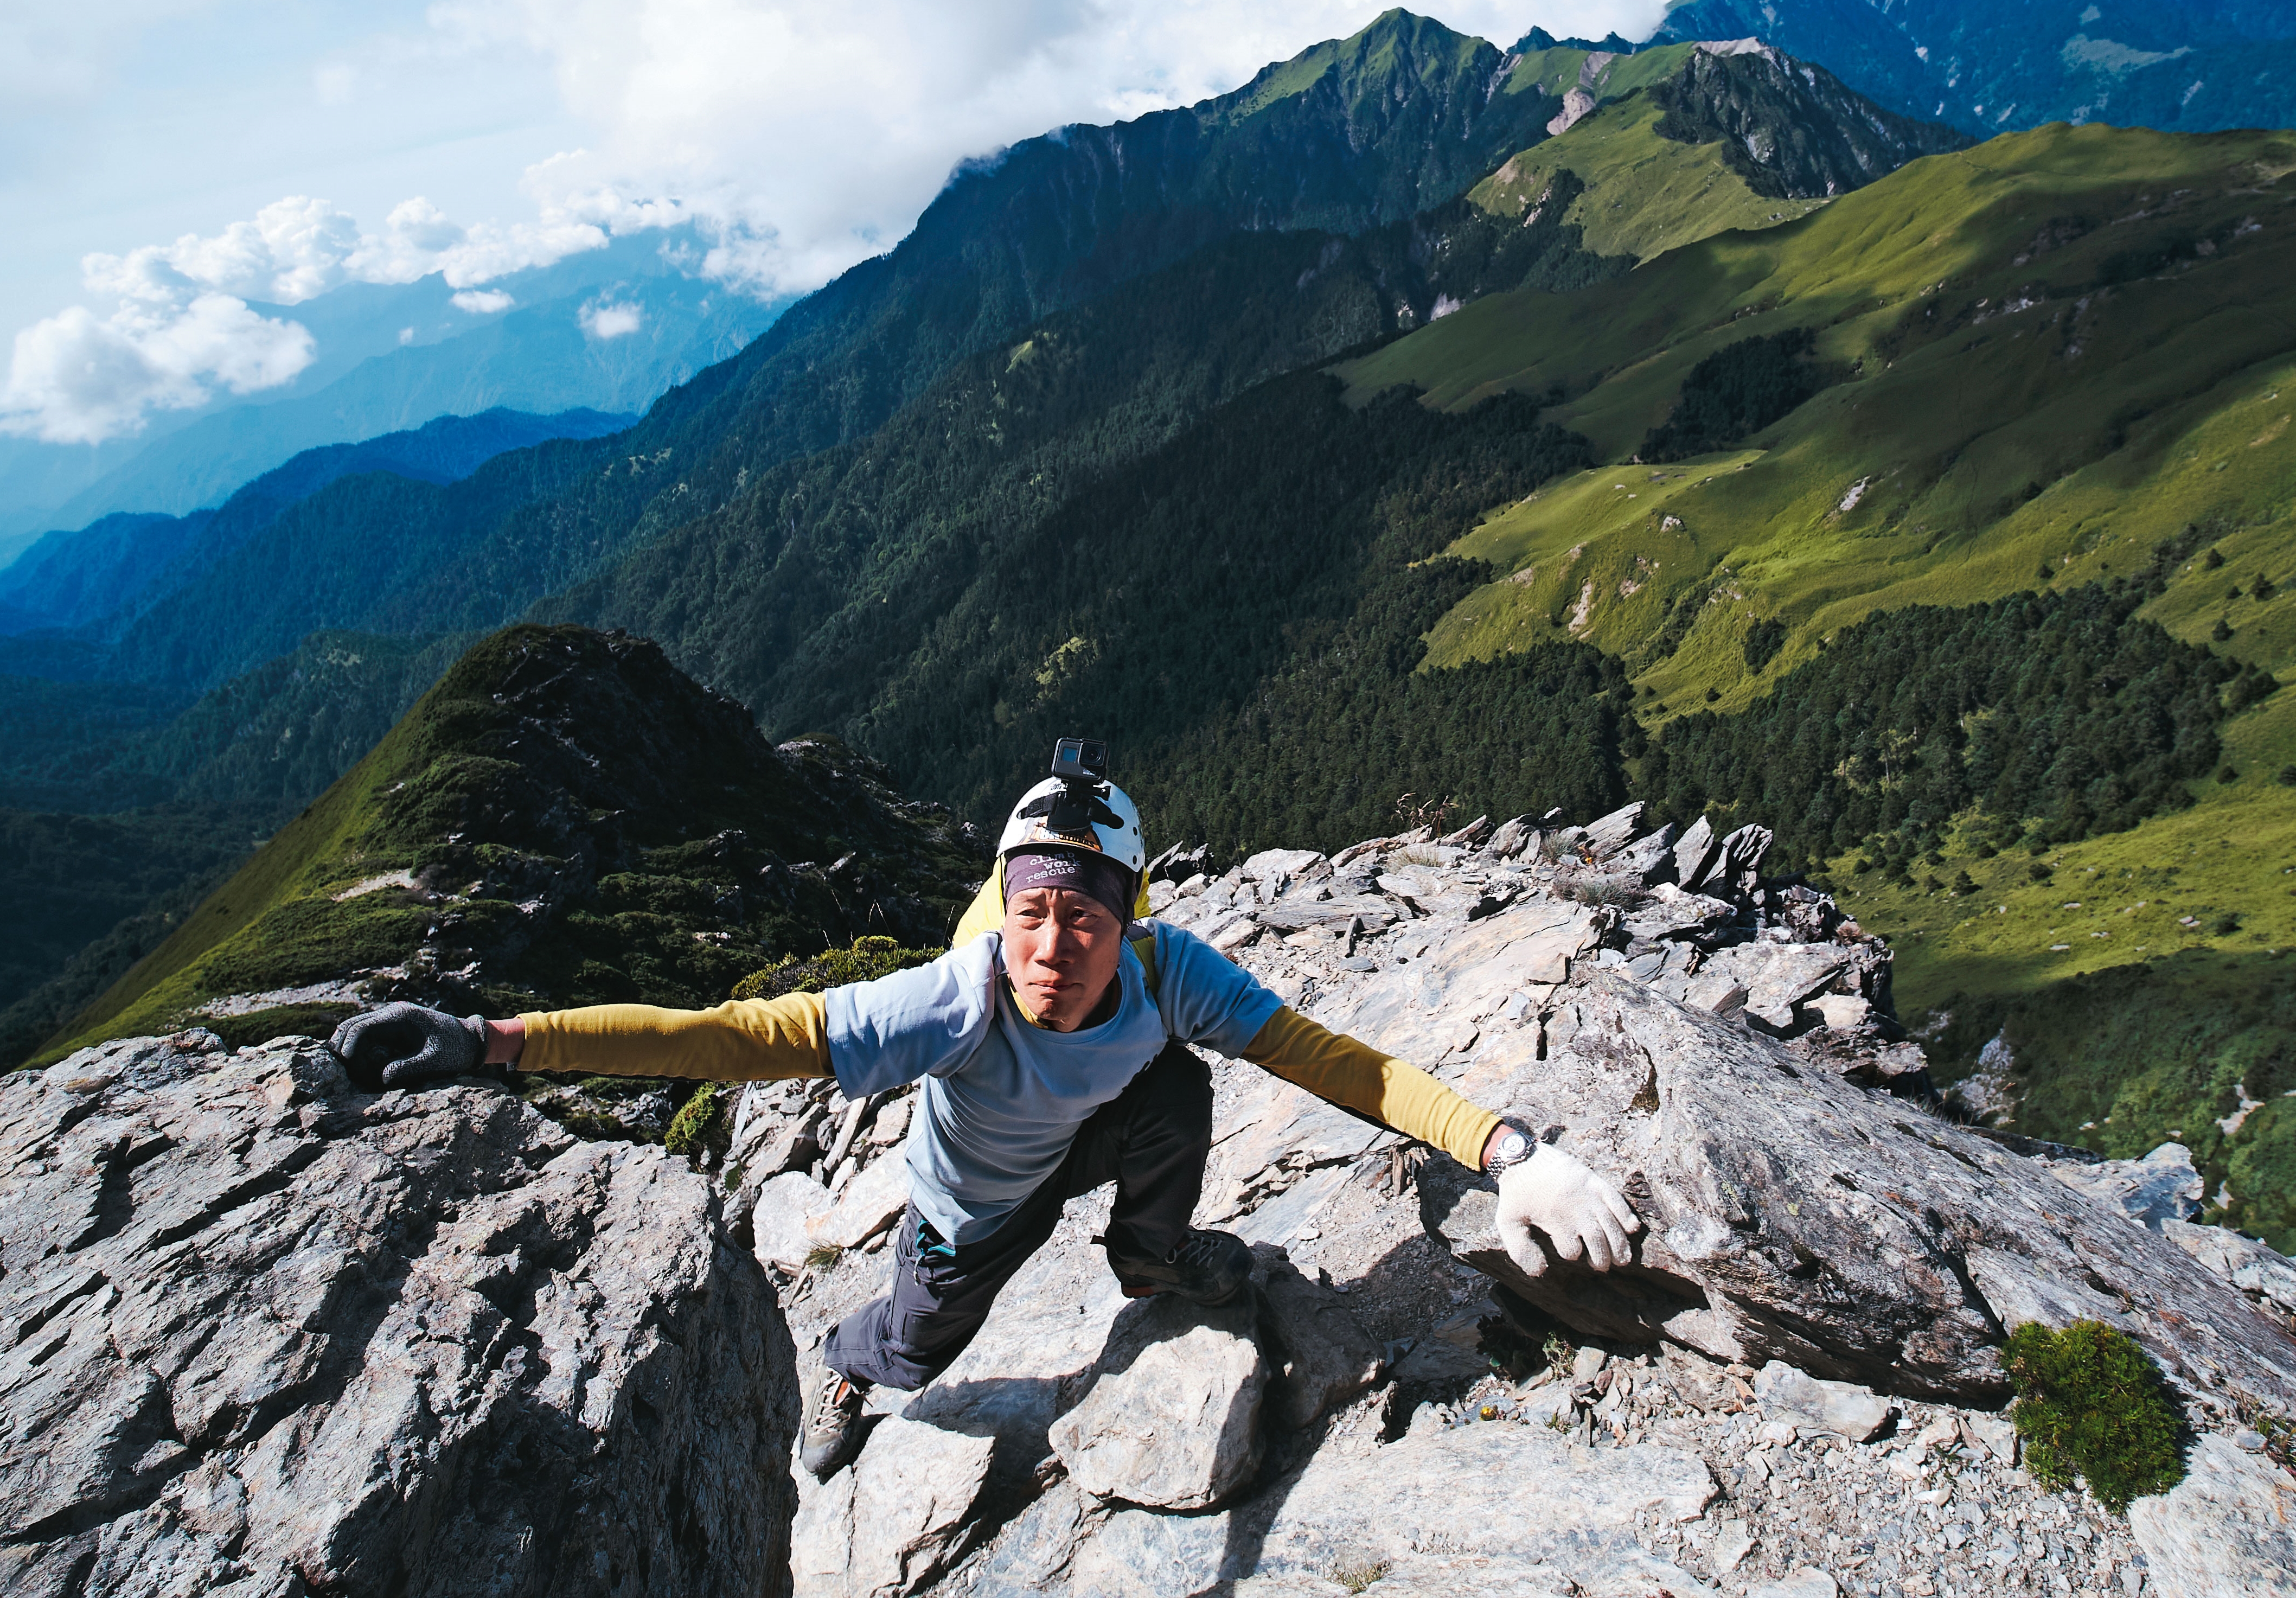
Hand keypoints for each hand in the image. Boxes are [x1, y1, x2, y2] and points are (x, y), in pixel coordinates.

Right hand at [329, 1003, 489, 1089]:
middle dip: (340, 1044)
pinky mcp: (393, 1026)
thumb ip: (408, 1068)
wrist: (471, 1039)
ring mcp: (392, 1017)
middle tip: (335, 1069)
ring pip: (356, 1026)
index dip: (348, 1046)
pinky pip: (367, 1032)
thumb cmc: (455, 1050)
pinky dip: (357, 1044)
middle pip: (352, 1024)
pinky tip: (353, 1063)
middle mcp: (393, 1012)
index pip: (362, 1027)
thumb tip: (381, 1078)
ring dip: (346, 1044)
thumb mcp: (434, 1062)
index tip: (344, 1065)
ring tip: (340, 1068)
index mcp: (401, 1017)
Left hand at [1494, 1143, 1640, 1275]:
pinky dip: (1626, 1215)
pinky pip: (1617, 1199)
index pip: (1572, 1249)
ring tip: (1622, 1260)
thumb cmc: (1516, 1192)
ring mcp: (1588, 1194)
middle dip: (1602, 1258)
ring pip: (1612, 1225)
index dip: (1572, 1254)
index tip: (1571, 1252)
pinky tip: (1632, 1228)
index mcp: (1557, 1220)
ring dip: (1619, 1244)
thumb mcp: (1508, 1221)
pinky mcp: (1594, 1180)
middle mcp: (1576, 1209)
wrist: (1522, 1157)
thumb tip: (1540, 1272)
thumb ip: (1520, 1250)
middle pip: (1598, 1240)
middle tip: (1602, 1267)